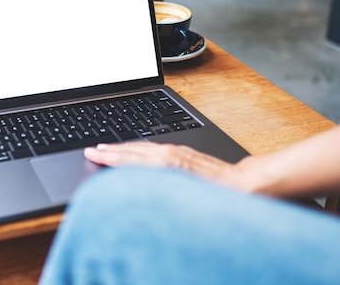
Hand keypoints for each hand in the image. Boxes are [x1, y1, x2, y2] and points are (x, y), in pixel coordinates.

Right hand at [84, 141, 248, 190]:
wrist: (247, 183)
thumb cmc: (220, 194)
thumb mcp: (188, 193)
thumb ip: (163, 185)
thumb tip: (138, 187)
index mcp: (168, 162)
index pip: (131, 158)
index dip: (110, 157)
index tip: (93, 154)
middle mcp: (170, 154)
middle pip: (134, 149)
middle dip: (112, 149)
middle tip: (92, 149)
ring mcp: (178, 152)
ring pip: (144, 146)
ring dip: (124, 147)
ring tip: (108, 148)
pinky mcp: (185, 153)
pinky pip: (155, 147)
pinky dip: (140, 148)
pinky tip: (136, 150)